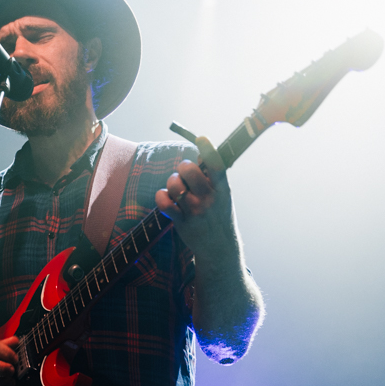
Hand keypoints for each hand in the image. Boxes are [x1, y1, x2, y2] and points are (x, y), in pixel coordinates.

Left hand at [154, 136, 236, 257]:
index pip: (217, 165)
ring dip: (172, 181)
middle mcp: (210, 199)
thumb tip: (201, 154)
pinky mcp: (182, 222)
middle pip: (189, 171)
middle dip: (183, 167)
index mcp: (223, 190)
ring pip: (174, 184)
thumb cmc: (219, 216)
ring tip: (176, 188)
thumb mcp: (223, 196)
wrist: (219, 247)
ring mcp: (195, 211)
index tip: (201, 138)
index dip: (208, 149)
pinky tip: (166, 198)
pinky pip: (164, 202)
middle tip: (184, 173)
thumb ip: (213, 178)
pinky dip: (161, 196)